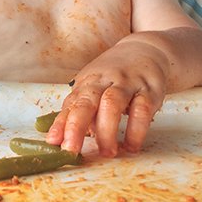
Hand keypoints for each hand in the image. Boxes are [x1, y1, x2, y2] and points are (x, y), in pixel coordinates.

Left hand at [45, 39, 167, 156]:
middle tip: (71, 149)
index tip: (52, 142)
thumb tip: (66, 139)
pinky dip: (135, 130)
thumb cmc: (115, 75)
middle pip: (86, 101)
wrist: (146, 49)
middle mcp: (104, 81)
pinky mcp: (149, 90)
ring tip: (106, 152)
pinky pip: (141, 110)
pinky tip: (131, 146)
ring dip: (107, 131)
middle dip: (76, 126)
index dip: (61, 123)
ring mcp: (127, 84)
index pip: (71, 103)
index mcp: (87, 82)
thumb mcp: (94, 87)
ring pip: (112, 104)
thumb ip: (81, 111)